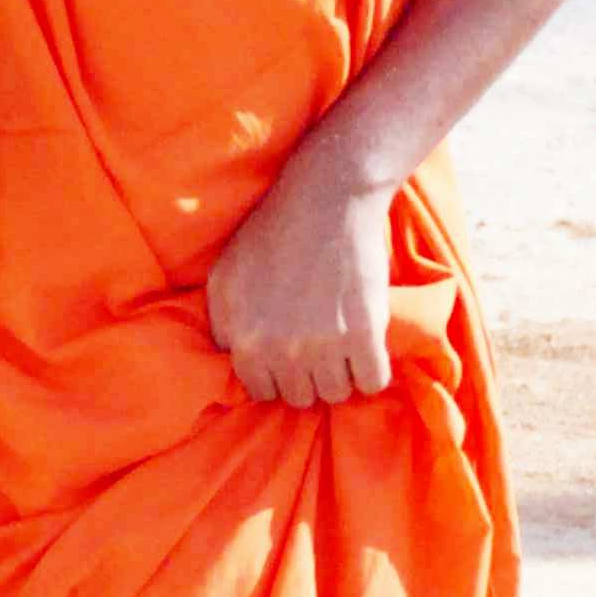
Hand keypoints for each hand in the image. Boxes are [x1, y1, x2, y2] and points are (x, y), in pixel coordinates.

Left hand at [205, 158, 394, 406]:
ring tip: (341, 343)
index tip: (288, 355)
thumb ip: (222, 326)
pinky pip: (373, 382)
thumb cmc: (271, 233)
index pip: (262, 392)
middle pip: (301, 396)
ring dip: (340, 373)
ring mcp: (325, 346)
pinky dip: (372, 370)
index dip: (276, 374)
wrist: (327, 199)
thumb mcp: (224, 278)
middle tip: (316, 345)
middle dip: (307, 375)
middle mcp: (283, 353)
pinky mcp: (365, 335)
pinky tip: (366, 348)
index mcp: (246, 343)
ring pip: (337, 393)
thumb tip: (232, 359)